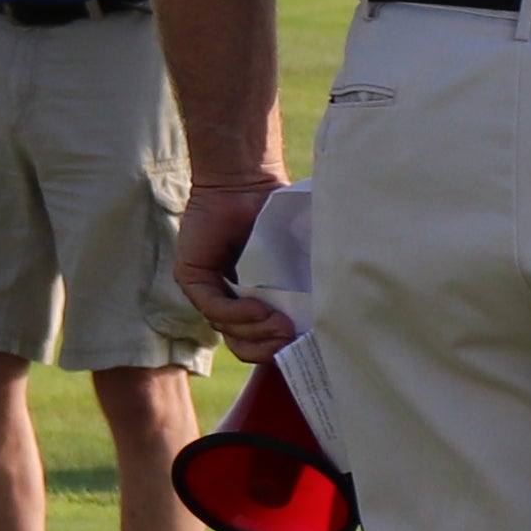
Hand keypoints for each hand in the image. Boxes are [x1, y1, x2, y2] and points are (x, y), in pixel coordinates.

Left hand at [172, 170, 294, 361]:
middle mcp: (230, 299)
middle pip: (243, 343)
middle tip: (291, 340)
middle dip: (268, 348)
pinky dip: (238, 314)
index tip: (307, 347)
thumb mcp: (302, 258)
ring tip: (282, 326)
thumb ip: (312, 286)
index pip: (260, 340)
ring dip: (257, 333)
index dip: (280, 350)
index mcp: (254, 298)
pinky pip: (213, 308)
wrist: (247, 180)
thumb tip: (339, 321)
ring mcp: (208, 291)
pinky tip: (261, 310)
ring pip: (229, 331)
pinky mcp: (191, 278)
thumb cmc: (279, 213)